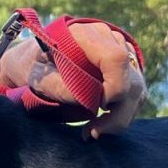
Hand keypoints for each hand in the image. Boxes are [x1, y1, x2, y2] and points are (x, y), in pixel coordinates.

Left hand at [0, 21, 146, 138]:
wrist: (32, 61)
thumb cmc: (30, 65)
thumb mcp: (35, 75)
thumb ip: (58, 86)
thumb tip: (89, 102)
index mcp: (85, 34)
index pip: (115, 58)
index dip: (114, 86)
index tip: (97, 106)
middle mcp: (108, 39)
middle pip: (131, 79)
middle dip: (117, 113)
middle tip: (92, 133)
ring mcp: (120, 53)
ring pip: (137, 91)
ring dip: (119, 118)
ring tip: (92, 132)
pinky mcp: (125, 70)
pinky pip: (134, 96)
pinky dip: (120, 114)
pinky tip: (99, 124)